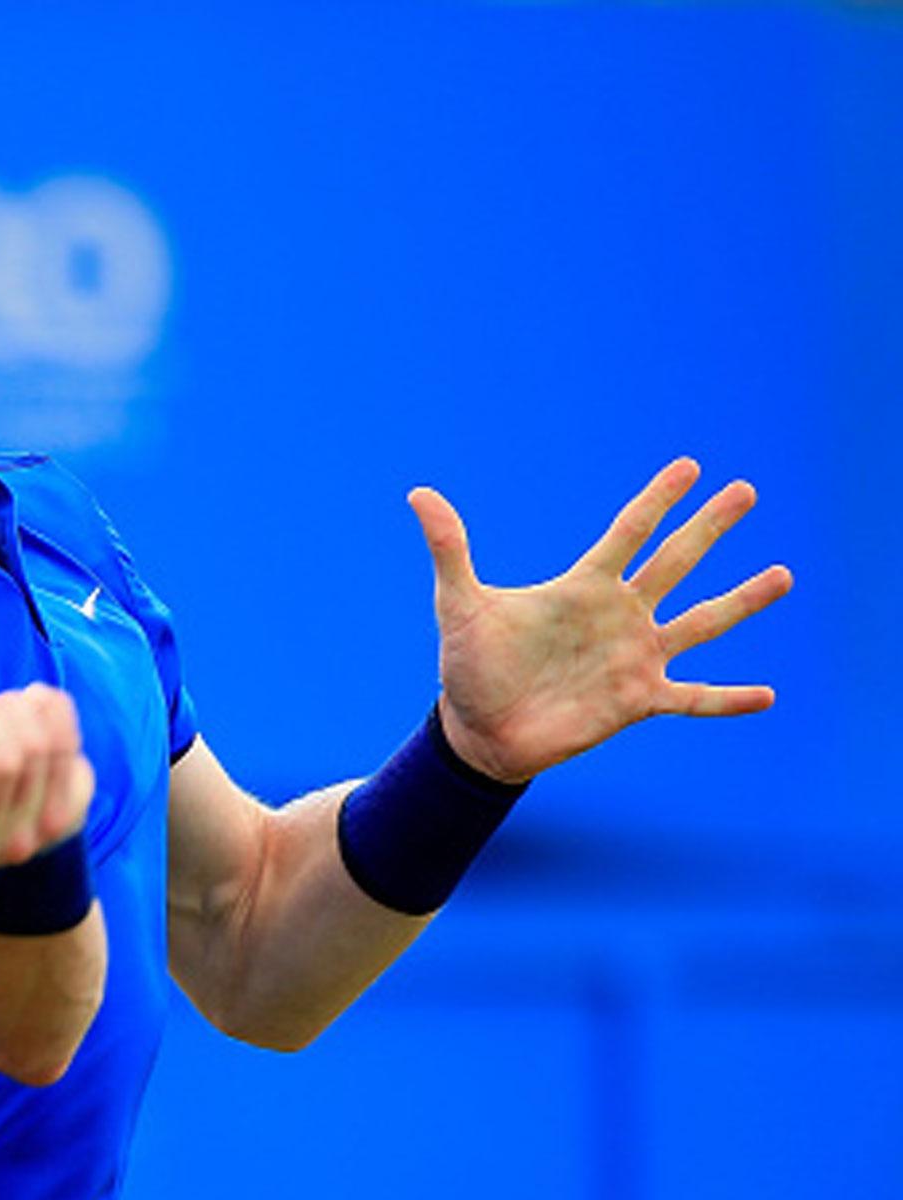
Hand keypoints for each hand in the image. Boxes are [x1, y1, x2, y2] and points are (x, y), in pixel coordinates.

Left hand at [410, 458, 793, 782]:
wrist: (478, 731)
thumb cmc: (470, 666)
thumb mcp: (460, 604)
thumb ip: (450, 549)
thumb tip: (418, 494)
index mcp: (582, 588)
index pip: (628, 533)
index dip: (657, 501)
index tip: (690, 466)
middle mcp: (618, 616)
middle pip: (675, 562)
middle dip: (708, 527)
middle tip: (745, 490)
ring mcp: (633, 658)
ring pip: (700, 622)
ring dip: (741, 601)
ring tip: (783, 575)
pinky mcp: (637, 701)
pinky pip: (694, 697)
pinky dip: (728, 698)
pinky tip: (768, 696)